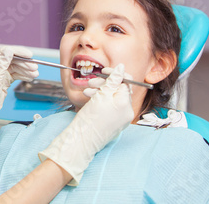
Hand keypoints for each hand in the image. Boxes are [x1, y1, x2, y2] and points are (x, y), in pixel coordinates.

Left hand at [0, 46, 38, 146]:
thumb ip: (2, 64)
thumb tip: (9, 50)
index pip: (5, 52)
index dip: (18, 52)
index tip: (29, 55)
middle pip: (12, 60)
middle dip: (24, 63)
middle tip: (35, 68)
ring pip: (15, 68)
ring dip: (26, 70)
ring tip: (35, 74)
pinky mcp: (4, 81)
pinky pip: (16, 75)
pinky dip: (23, 76)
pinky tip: (30, 78)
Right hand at [38, 63, 133, 184]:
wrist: (82, 140)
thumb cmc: (90, 119)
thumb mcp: (101, 94)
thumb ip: (113, 80)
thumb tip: (122, 67)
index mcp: (126, 104)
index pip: (125, 82)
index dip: (114, 74)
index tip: (103, 71)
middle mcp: (127, 112)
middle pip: (119, 90)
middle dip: (105, 83)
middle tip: (91, 82)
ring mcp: (122, 118)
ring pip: (113, 98)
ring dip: (101, 91)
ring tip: (87, 92)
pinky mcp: (115, 122)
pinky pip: (111, 107)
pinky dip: (102, 101)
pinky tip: (90, 99)